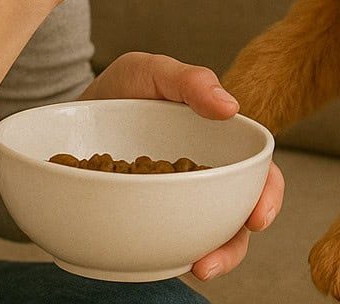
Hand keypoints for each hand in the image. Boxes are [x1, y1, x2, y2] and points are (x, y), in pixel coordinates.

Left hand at [81, 52, 284, 281]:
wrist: (72, 112)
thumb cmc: (123, 88)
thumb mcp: (151, 71)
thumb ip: (189, 80)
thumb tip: (231, 107)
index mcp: (218, 143)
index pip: (258, 171)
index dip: (267, 195)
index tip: (257, 217)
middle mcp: (204, 177)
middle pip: (237, 217)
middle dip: (234, 246)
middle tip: (212, 261)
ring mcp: (176, 201)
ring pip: (207, 238)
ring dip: (208, 258)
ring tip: (194, 267)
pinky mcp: (148, 219)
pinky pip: (168, 244)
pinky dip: (170, 259)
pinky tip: (162, 261)